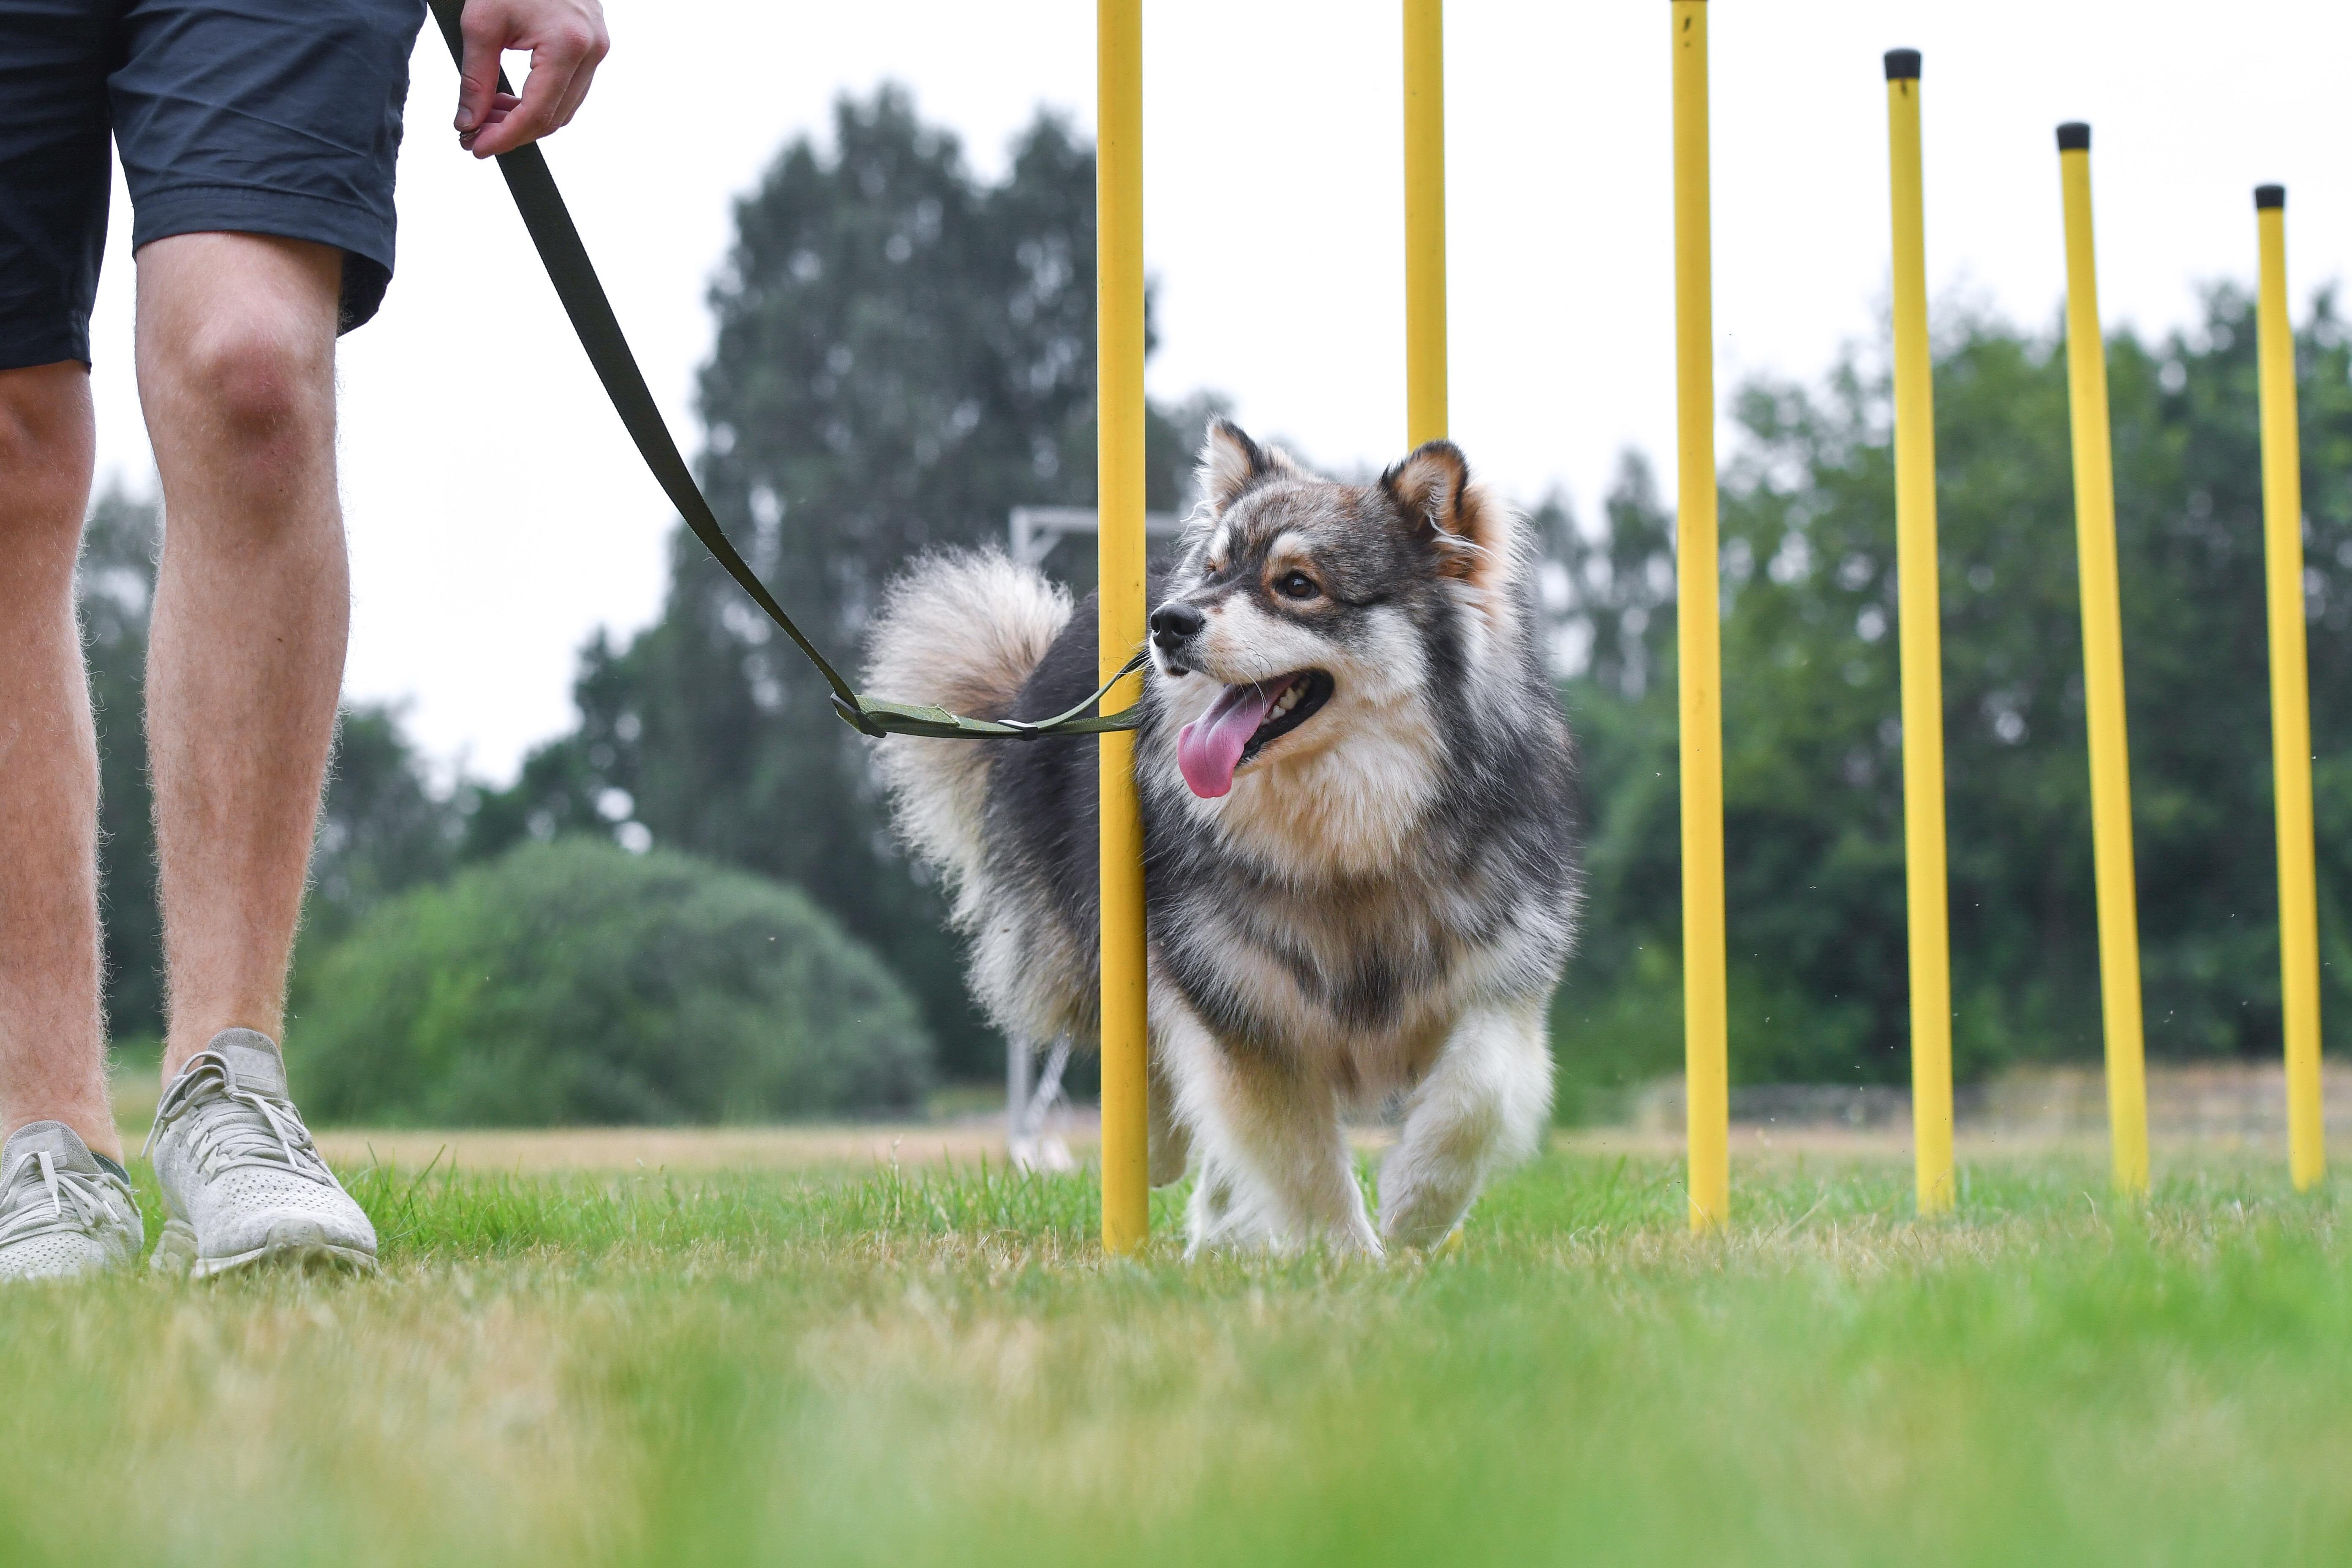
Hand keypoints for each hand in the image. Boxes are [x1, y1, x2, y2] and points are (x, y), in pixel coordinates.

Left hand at [453, 0, 609, 159]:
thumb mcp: (481, 23)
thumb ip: (474, 79)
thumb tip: (468, 121)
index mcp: (568, 44)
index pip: (537, 113)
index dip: (505, 138)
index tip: (477, 148)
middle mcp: (592, 51)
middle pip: (554, 118)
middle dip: (512, 131)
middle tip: (474, 133)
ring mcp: (598, 49)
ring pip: (564, 108)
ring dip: (525, 118)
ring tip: (487, 114)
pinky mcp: (594, 45)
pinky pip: (569, 89)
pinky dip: (539, 100)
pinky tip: (510, 97)